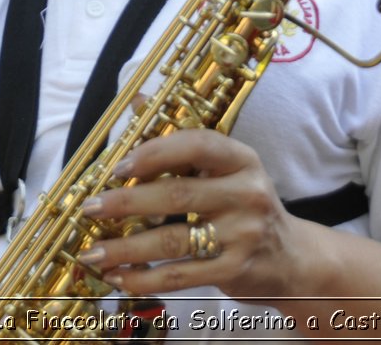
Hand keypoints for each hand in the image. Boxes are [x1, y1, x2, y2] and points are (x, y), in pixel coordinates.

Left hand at [75, 129, 304, 300]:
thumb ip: (181, 142)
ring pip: (172, 240)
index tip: (119, 166)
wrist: (290, 257)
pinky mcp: (235, 270)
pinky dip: (143, 279)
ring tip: (92, 252)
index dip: (155, 152)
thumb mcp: (226, 169)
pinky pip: (180, 275)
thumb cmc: (244, 205)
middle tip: (90, 208)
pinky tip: (118, 278)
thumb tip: (139, 100)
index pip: (198, 145)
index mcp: (242, 159)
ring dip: (125, 249)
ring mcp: (243, 235)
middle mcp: (247, 194)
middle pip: (177, 195)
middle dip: (126, 203)